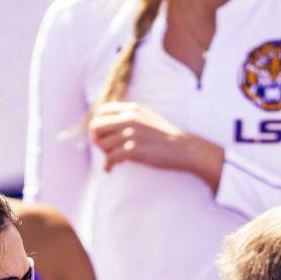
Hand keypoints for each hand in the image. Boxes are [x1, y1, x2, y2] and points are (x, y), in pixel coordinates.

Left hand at [89, 102, 223, 188]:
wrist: (184, 149)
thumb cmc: (165, 137)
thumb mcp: (147, 118)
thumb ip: (129, 118)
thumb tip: (107, 127)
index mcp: (132, 109)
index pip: (101, 111)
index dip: (98, 125)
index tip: (103, 137)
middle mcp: (129, 118)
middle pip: (96, 126)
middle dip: (97, 140)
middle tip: (105, 150)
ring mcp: (131, 133)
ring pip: (102, 144)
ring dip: (105, 154)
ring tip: (114, 160)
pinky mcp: (134, 150)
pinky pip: (110, 158)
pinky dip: (108, 166)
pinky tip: (111, 169)